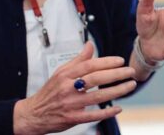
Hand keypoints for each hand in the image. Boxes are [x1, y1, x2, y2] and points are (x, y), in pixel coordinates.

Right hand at [13, 42, 135, 134]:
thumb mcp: (60, 72)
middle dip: (116, 74)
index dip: (106, 62)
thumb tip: (90, 45)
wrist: (33, 114)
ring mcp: (70, 104)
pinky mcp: (72, 118)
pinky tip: (118, 108)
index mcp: (65, 75)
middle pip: (96, 79)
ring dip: (117, 91)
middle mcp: (68, 88)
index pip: (89, 65)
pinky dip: (107, 112)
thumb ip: (78, 59)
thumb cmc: (49, 92)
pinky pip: (93, 115)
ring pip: (97, 96)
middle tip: (130, 71)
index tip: (120, 61)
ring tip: (130, 85)